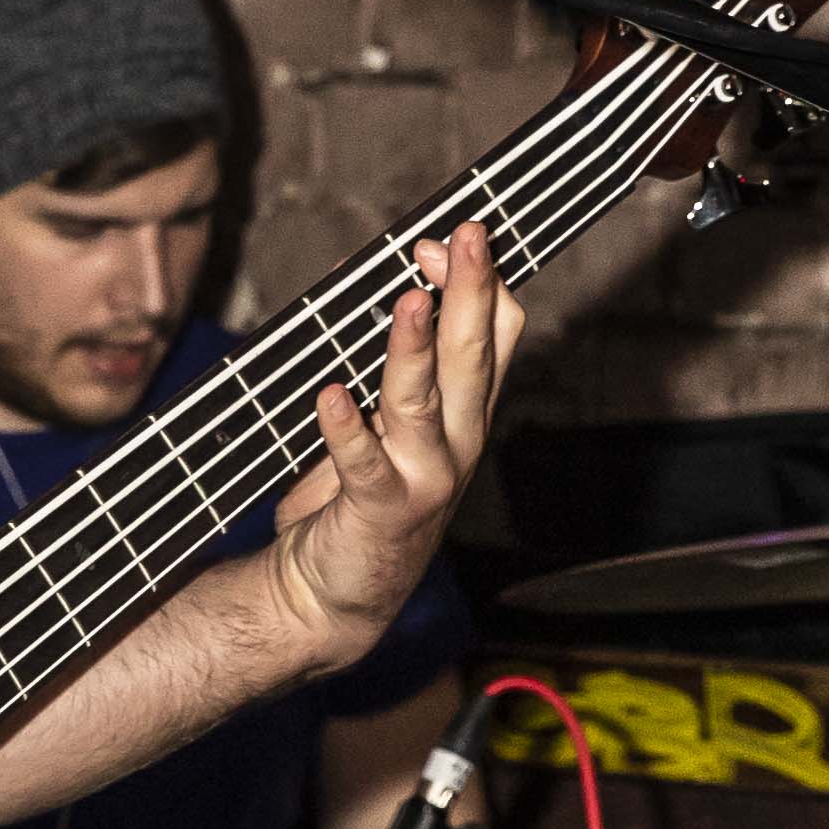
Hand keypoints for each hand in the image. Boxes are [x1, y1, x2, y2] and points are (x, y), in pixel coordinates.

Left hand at [265, 216, 520, 672]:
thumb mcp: (387, 423)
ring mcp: (424, 478)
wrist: (335, 594)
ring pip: (424, 401)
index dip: (481, 285)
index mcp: (465, 415)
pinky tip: (330, 395)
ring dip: (414, 347)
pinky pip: (362, 463)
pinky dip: (345, 428)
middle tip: (464, 235)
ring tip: (407, 299)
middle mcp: (458, 442)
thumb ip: (392, 364)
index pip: (499, 338)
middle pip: (473, 356)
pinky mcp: (381, 510)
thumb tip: (368, 284)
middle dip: (469, 291)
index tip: (447, 237)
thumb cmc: (360, 497)